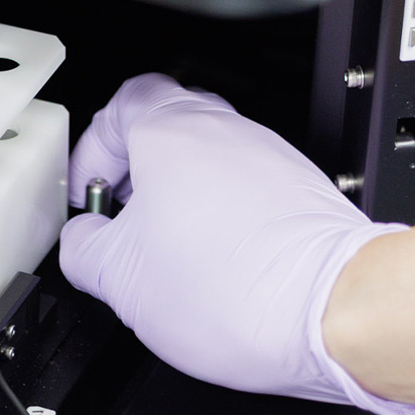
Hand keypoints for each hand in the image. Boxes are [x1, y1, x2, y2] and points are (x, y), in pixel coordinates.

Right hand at [59, 75, 414, 414]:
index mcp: (171, 133)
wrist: (331, 311)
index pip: (120, 103)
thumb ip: (83, 250)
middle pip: (166, 126)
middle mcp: (226, 133)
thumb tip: (82, 245)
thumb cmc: (239, 288)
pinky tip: (215, 264)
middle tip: (123, 218)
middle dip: (136, 172)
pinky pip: (247, 189)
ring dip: (180, 197)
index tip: (90, 194)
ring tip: (169, 251)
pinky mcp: (301, 192)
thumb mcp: (120, 280)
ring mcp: (270, 158)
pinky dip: (223, 217)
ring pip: (209, 159)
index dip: (93, 148)